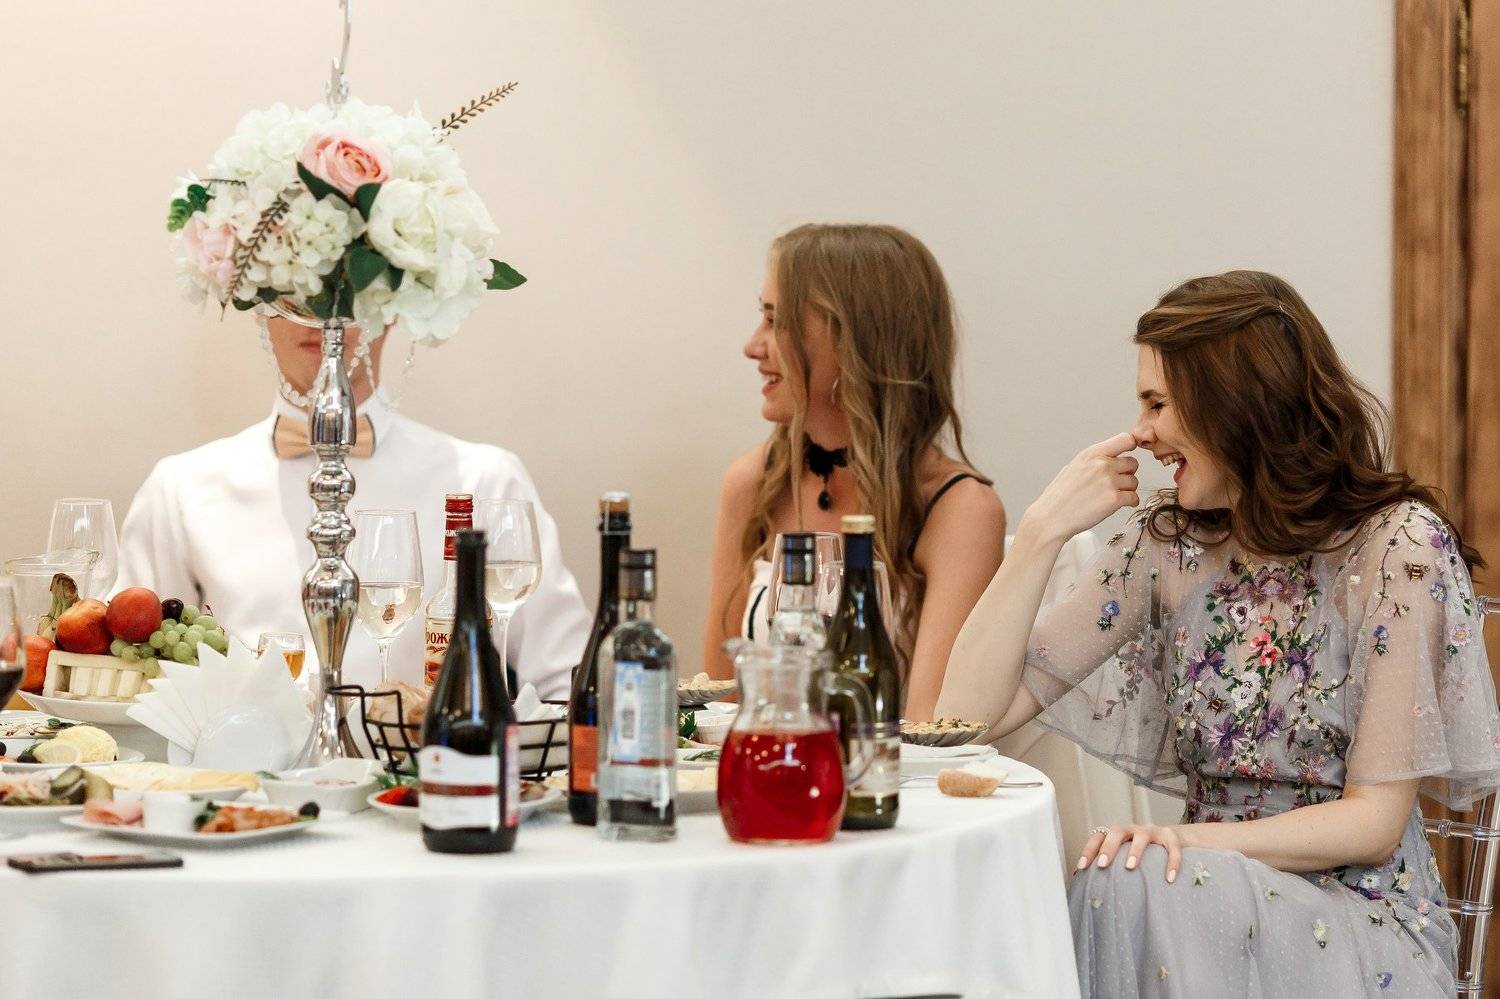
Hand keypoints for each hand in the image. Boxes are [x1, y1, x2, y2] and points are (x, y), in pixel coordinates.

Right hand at [1022, 432, 1140, 543]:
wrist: (1051, 518)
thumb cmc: (1058, 497)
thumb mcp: (1073, 467)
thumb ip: (1094, 460)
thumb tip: (1111, 457)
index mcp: (1091, 454)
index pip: (1125, 439)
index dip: (1130, 447)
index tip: (1127, 455)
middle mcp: (1102, 464)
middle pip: (1133, 463)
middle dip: (1127, 473)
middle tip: (1116, 483)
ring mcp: (1109, 481)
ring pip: (1134, 482)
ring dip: (1127, 490)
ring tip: (1111, 496)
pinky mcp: (1114, 499)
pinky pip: (1134, 498)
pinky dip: (1129, 503)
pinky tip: (1116, 505)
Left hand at [1077, 823, 1182, 882]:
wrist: (1174, 839)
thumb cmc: (1144, 853)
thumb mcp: (1125, 856)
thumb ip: (1110, 866)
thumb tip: (1083, 882)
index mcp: (1118, 835)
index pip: (1099, 836)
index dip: (1089, 850)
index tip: (1081, 866)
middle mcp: (1134, 830)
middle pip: (1117, 831)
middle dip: (1108, 847)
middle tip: (1102, 864)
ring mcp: (1153, 832)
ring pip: (1143, 836)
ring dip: (1135, 850)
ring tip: (1129, 867)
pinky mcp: (1172, 838)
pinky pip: (1172, 848)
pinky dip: (1172, 863)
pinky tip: (1169, 878)